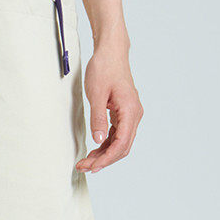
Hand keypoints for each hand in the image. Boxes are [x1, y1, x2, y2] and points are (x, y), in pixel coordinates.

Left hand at [76, 43, 142, 173]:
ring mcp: (130, 114)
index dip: (107, 158)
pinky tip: (94, 151)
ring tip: (86, 162)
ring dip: (104, 154)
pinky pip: (117, 135)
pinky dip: (106, 145)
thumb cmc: (104, 68)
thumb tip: (99, 140)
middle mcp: (134, 114)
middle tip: (84, 167)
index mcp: (130, 110)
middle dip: (104, 160)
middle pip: (122, 147)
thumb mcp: (97, 94)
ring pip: (120, 143)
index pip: (121, 143)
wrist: (111, 52)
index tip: (93, 167)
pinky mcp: (123, 113)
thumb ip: (98, 119)